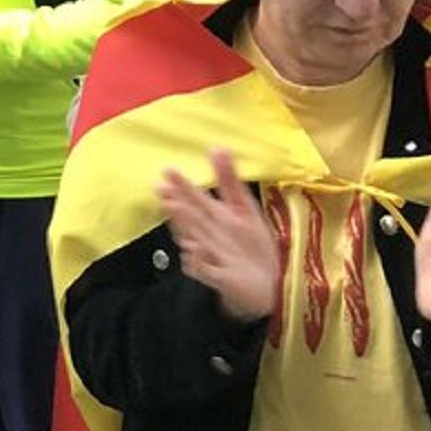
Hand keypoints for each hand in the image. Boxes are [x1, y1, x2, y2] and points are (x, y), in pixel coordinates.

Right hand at [154, 149, 282, 324]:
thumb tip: (217, 147)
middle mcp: (209, 234)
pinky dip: (198, 262)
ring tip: (175, 208)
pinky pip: (206, 270)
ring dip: (185, 225)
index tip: (167, 170)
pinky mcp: (219, 278)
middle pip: (192, 217)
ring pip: (196, 238)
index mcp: (215, 216)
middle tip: (162, 189)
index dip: (182, 185)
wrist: (269, 283)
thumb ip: (229, 180)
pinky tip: (193, 251)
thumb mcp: (244, 209)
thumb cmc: (252, 245)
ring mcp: (212, 256)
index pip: (196, 198)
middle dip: (177, 202)